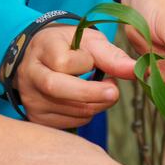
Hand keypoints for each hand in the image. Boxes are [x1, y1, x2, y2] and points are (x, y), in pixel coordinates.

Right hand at [14, 24, 136, 129]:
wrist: (44, 59)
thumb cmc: (70, 47)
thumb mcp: (90, 42)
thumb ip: (111, 55)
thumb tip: (135, 70)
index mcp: (42, 48)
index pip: (64, 62)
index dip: (86, 64)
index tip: (95, 63)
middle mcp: (30, 74)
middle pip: (57, 88)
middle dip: (92, 93)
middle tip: (114, 92)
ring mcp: (31, 98)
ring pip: (68, 109)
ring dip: (95, 104)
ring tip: (103, 91)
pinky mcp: (37, 117)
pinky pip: (69, 122)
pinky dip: (85, 114)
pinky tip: (86, 101)